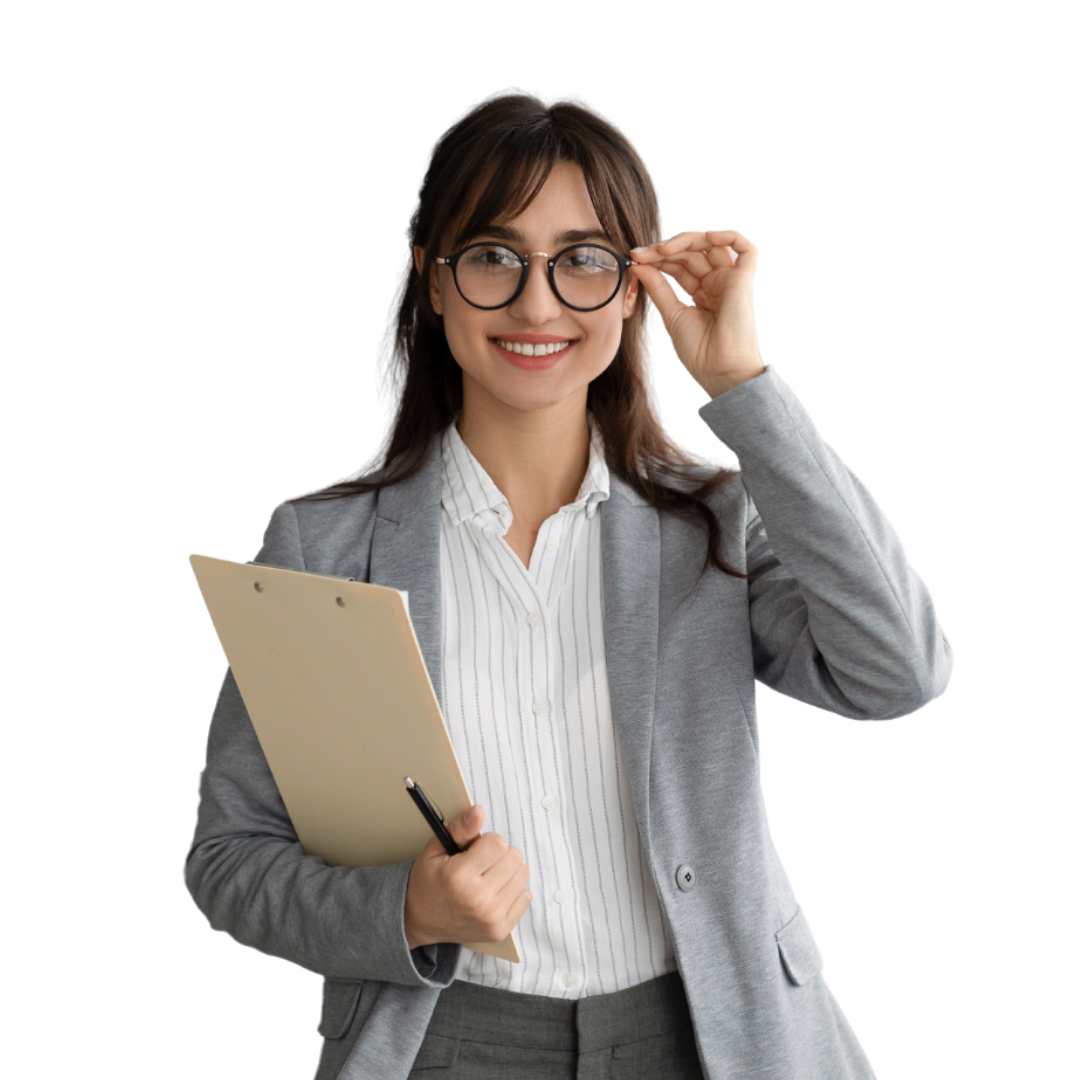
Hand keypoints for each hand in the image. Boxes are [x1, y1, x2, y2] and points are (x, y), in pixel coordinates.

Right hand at [403, 804, 532, 948]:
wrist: (419, 920)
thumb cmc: (428, 881)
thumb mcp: (435, 849)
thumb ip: (459, 828)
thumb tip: (478, 811)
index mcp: (459, 876)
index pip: (498, 843)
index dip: (488, 841)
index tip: (476, 849)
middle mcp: (477, 899)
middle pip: (514, 858)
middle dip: (499, 854)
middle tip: (482, 864)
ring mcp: (490, 917)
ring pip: (522, 875)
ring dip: (508, 872)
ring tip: (488, 878)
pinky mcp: (499, 930)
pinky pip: (525, 897)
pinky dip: (512, 891)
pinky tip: (494, 893)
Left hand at [629, 229, 765, 398]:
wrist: (718, 370)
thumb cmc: (698, 351)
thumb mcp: (671, 315)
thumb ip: (657, 287)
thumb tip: (638, 263)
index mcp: (701, 293)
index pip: (679, 264)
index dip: (658, 258)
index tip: (635, 258)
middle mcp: (716, 283)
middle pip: (692, 252)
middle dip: (665, 249)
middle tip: (641, 253)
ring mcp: (730, 280)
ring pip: (713, 244)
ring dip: (686, 240)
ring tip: (662, 249)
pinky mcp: (744, 280)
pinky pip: (746, 247)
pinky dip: (728, 235)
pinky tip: (706, 236)